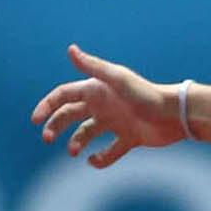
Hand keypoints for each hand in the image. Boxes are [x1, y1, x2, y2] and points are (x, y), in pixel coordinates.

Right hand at [32, 44, 181, 167]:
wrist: (175, 115)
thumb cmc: (146, 94)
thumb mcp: (117, 80)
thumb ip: (93, 67)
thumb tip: (71, 49)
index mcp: (97, 91)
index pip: (64, 96)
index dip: (48, 105)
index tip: (36, 120)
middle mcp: (104, 106)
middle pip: (70, 115)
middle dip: (55, 126)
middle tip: (47, 138)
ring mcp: (116, 123)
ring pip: (86, 133)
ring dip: (75, 142)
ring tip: (74, 152)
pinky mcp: (129, 139)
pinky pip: (109, 152)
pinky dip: (100, 159)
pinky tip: (94, 161)